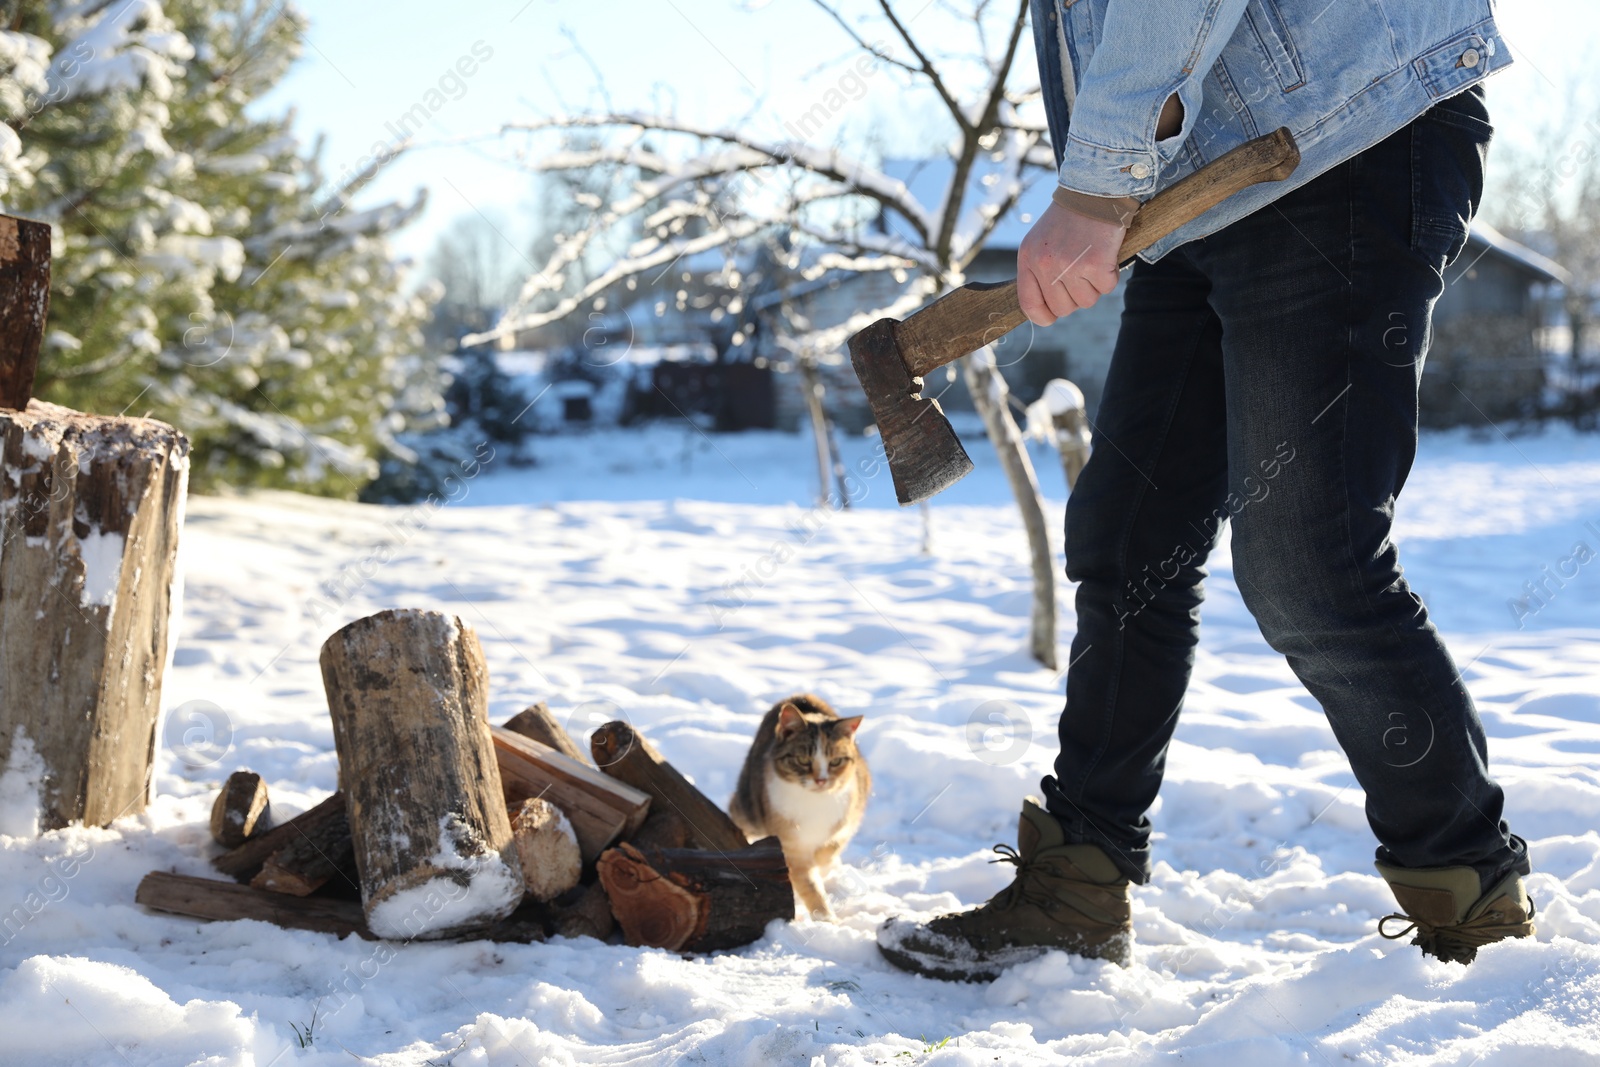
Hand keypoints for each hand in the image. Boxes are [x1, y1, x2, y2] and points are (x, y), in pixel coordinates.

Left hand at [1017, 202, 1125, 326]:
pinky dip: (1110, 276)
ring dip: (1094, 286)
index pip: (1029, 305)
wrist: (1094, 189)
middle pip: (1062, 308)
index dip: (1043, 316)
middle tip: (1082, 274)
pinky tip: (1106, 255)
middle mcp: (1045, 265)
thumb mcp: (1041, 242)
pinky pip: (1106, 288)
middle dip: (1075, 297)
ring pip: (1086, 301)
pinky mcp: (1095, 264)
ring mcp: (1069, 265)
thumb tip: (1048, 308)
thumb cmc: (1070, 218)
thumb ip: (1039, 271)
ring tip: (1093, 260)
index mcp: (1028, 259)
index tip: (1053, 316)